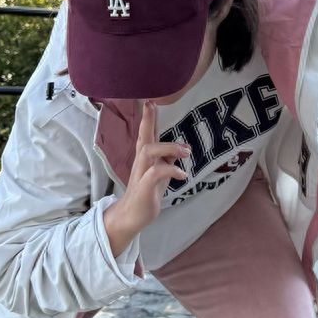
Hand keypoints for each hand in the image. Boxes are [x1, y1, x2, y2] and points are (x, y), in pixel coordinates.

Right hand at [103, 101, 192, 256]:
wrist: (131, 216)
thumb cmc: (147, 193)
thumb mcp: (161, 174)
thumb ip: (168, 160)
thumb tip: (182, 148)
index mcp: (145, 158)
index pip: (146, 134)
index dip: (149, 118)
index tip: (151, 101)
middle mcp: (141, 162)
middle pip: (143, 137)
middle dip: (148, 120)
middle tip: (152, 104)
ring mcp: (141, 174)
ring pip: (148, 151)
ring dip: (169, 148)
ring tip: (186, 152)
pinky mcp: (143, 187)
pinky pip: (155, 173)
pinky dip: (171, 171)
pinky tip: (182, 175)